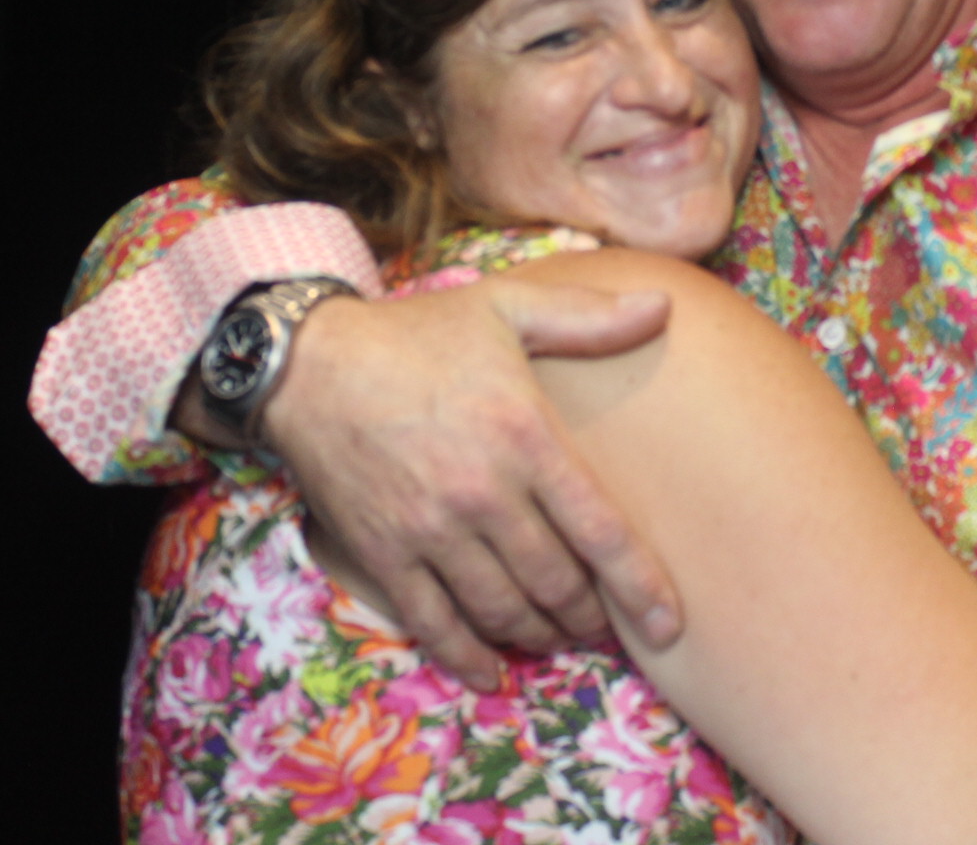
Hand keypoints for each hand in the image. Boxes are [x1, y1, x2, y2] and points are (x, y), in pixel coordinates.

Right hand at [257, 280, 679, 689]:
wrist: (309, 362)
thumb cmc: (416, 333)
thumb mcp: (507, 307)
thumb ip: (589, 316)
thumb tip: (663, 305)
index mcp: (525, 435)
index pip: (601, 532)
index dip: (641, 587)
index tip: (668, 625)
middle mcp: (483, 492)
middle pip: (557, 584)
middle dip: (589, 617)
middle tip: (605, 624)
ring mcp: (430, 529)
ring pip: (503, 611)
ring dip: (539, 637)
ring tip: (556, 636)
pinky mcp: (384, 554)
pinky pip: (435, 624)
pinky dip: (468, 658)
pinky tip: (490, 672)